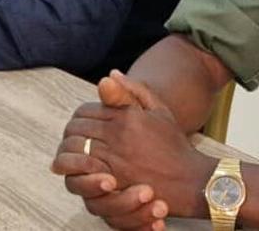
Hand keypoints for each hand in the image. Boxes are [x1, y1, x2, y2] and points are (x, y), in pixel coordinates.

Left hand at [52, 71, 211, 226]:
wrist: (189, 180)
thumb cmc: (174, 145)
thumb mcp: (159, 110)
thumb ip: (133, 90)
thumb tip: (109, 74)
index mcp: (126, 116)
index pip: (84, 111)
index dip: (80, 116)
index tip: (83, 123)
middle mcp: (117, 136)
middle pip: (75, 129)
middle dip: (71, 132)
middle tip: (75, 138)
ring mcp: (113, 160)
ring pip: (73, 149)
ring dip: (68, 150)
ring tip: (73, 152)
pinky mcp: (112, 183)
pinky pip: (80, 172)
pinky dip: (72, 168)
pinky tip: (73, 169)